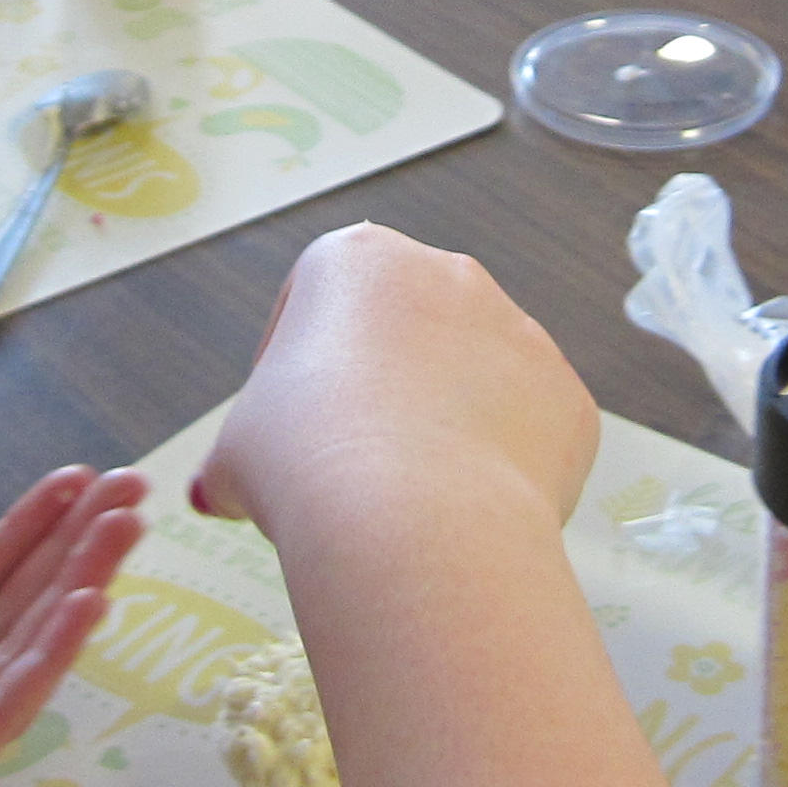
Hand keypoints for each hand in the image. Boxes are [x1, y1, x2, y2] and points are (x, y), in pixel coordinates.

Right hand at [191, 223, 596, 543]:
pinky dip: (498, 465)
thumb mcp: (234, 455)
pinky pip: (527, 429)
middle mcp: (449, 276)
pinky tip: (462, 512)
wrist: (417, 524)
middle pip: (404, 333)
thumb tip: (217, 491)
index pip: (313, 304)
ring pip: (473, 378)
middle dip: (379, 390)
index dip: (289, 372)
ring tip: (409, 499)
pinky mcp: (569, 398)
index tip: (284, 431)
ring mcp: (521, 333)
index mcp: (356, 262)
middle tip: (347, 467)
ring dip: (444, 423)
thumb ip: (233, 458)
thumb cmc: (307, 465)